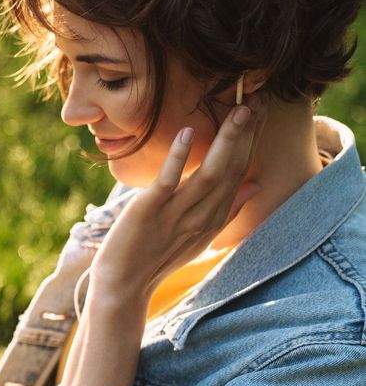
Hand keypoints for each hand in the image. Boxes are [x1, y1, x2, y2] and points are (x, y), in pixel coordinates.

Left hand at [91, 95, 267, 302]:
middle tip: (257, 99)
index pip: (241, 174)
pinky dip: (179, 158)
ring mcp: (176, 214)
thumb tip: (256, 185)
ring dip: (225, 142)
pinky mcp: (149, 212)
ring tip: (238, 111)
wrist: (123, 285)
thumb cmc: (157, 257)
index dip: (253, 141)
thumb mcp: (200, 236)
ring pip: (209, 175)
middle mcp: (201, 217)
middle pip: (231, 171)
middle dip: (247, 135)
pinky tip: (188, 134)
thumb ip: (228, 210)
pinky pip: (168, 182)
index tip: (261, 110)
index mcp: (214, 219)